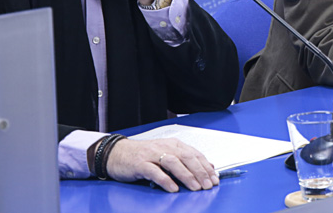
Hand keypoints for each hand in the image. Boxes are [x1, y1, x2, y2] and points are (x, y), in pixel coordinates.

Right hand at [104, 137, 218, 192]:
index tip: (215, 179)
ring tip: (196, 187)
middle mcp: (165, 147)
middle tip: (208, 185)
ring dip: (187, 176)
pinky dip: (166, 180)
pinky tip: (173, 188)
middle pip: (187, 158)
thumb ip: (185, 160)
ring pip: (174, 163)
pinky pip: (155, 171)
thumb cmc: (143, 156)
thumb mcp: (166, 155)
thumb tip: (207, 167)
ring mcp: (152, 155)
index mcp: (174, 145)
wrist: (117, 154)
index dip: (206, 167)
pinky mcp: (140, 164)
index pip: (194, 154)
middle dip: (200, 172)